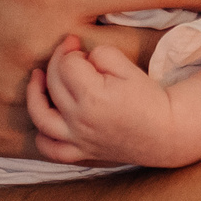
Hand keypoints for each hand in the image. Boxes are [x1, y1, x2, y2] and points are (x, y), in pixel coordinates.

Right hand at [0, 0, 200, 156]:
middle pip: (155, 52)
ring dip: (155, 90)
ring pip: (125, 106)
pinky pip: (81, 142)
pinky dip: (106, 127)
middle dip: (189, 41)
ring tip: (177, 74)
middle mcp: (43, 44)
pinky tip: (124, 110)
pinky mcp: (7, 138)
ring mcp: (26, 97)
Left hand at [27, 36, 181, 166]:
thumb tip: (81, 58)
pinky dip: (42, 136)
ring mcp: (78, 139)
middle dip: (58, 61)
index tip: (81, 48)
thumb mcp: (128, 67)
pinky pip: (51, 150)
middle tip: (70, 53)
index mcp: (92, 96)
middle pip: (53, 82)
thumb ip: (100, 55)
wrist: (166, 132)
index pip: (67, 64)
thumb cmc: (149, 98)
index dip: (71, 51)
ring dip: (35, 95)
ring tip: (38, 79)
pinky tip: (46, 119)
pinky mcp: (82, 152)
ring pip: (40, 116)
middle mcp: (80, 120)